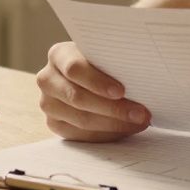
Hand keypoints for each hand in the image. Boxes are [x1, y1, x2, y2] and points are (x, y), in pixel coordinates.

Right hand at [36, 41, 150, 141]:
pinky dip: (106, 134)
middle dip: (113, 108)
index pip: (75, 69)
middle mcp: (47, 79)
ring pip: (81, 119)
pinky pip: (80, 135)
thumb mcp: (104, 54)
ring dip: (114, 124)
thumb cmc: (101, 62)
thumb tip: (142, 73)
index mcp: (58, 55)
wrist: (87, 75)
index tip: (121, 91)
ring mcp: (48, 103)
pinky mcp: (54, 124)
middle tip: (141, 113)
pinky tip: (125, 130)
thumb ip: (114, 60)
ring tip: (139, 122)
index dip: (98, 82)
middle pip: (78, 97)